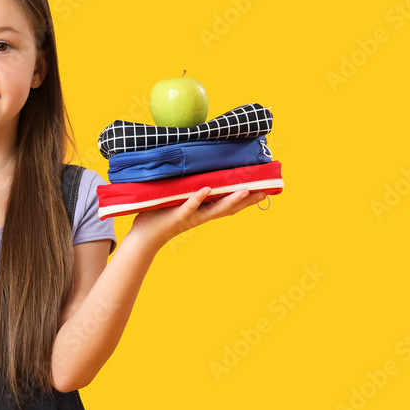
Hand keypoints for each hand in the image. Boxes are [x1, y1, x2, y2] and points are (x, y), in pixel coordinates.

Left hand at [128, 188, 267, 250]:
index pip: (228, 205)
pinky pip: (189, 207)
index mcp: (203, 212)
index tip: (264, 189)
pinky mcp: (176, 215)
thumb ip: (189, 190)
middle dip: (247, 200)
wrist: (144, 236)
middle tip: (265, 191)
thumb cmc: (160, 216)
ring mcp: (190, 216)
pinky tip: (207, 189)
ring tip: (246, 190)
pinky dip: (197, 198)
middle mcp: (201, 216)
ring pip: (214, 209)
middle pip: (229, 208)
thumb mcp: (179, 201)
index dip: (246, 198)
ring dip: (230, 200)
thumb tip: (197, 173)